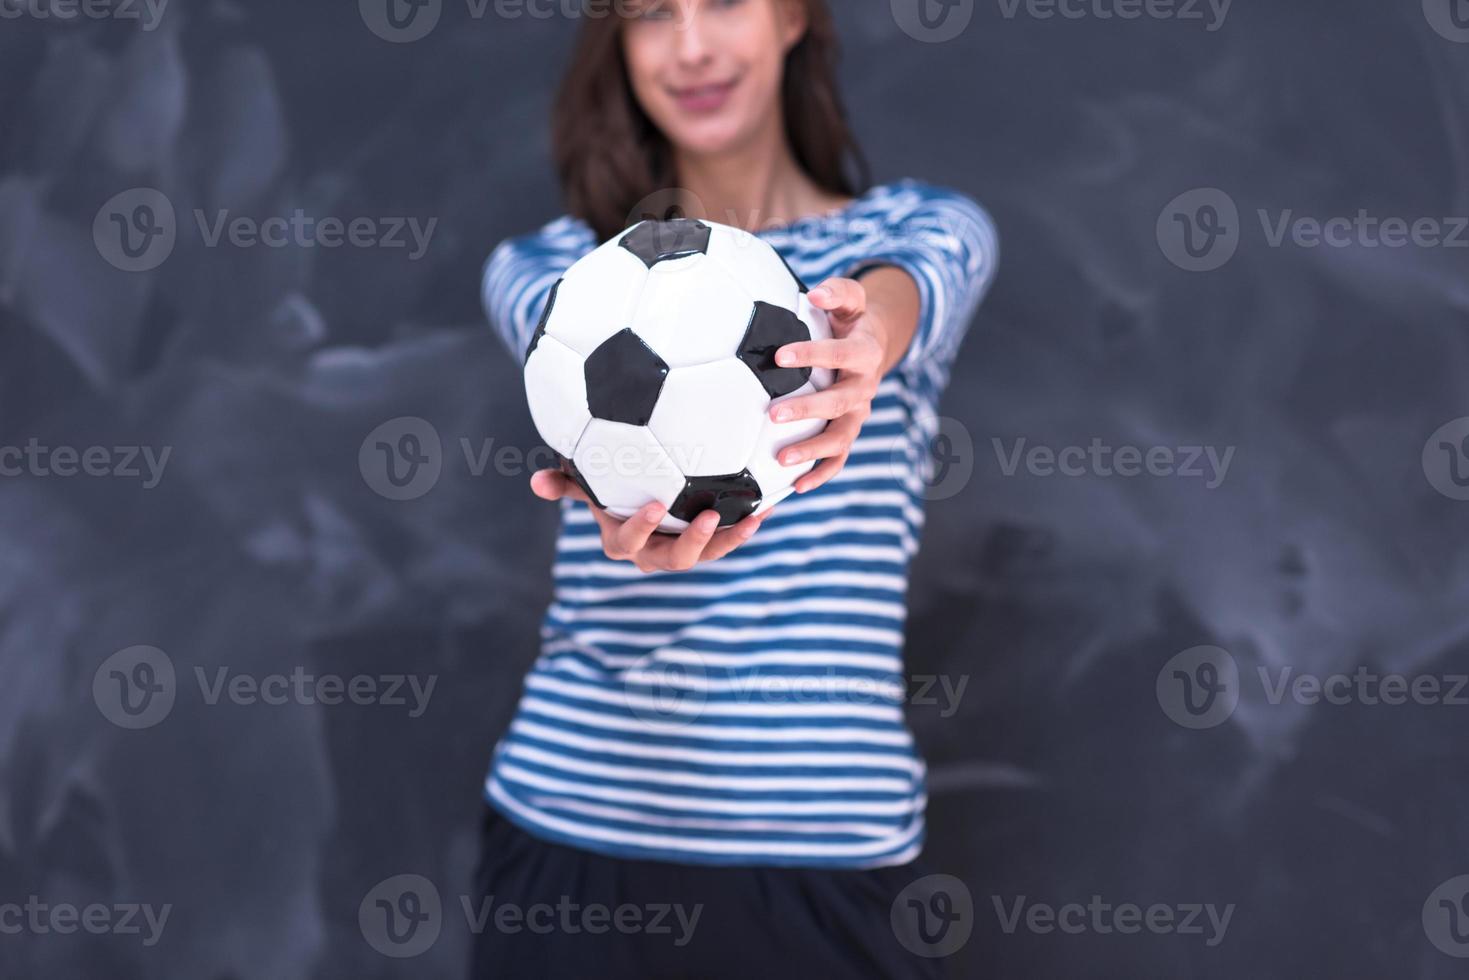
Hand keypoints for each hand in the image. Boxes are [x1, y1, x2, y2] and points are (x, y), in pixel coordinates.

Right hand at [529, 469, 771, 571]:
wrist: (641, 499)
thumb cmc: (611, 489)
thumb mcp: (590, 484)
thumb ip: (567, 484)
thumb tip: (535, 482)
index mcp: (623, 542)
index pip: (628, 542)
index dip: (641, 528)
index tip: (655, 505)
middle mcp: (653, 554)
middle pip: (673, 559)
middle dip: (692, 542)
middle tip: (707, 516)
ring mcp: (682, 551)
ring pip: (706, 554)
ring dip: (729, 538)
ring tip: (750, 517)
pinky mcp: (707, 544)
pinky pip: (727, 541)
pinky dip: (744, 527)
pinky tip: (764, 507)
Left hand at [770, 276, 886, 493]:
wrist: (872, 344)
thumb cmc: (849, 320)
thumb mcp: (851, 299)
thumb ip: (837, 293)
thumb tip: (817, 293)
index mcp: (864, 352)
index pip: (840, 354)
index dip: (813, 354)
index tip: (781, 357)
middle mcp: (864, 387)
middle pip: (839, 401)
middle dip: (808, 409)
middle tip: (774, 414)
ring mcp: (858, 414)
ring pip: (840, 437)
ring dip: (813, 449)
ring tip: (782, 458)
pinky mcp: (850, 431)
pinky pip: (839, 458)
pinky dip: (821, 474)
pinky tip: (797, 487)